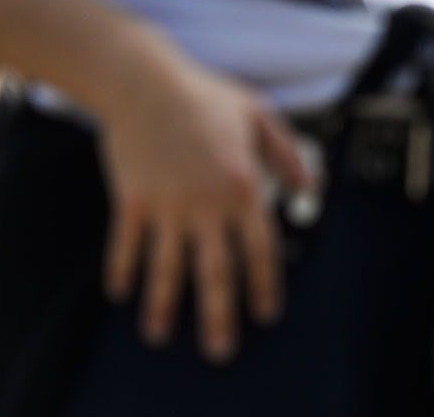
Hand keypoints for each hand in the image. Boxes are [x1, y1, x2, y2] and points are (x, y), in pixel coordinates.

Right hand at [94, 47, 315, 362]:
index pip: (259, 248)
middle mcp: (205, 204)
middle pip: (215, 272)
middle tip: (222, 350)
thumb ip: (288, 155)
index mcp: (242, 186)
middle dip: (219, 315)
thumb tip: (309, 189)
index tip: (267, 314)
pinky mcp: (131, 201)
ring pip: (166, 268)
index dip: (264, 285)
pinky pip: (125, 245)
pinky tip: (123, 294)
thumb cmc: (206, 96)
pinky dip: (124, 271)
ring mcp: (165, 205)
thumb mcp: (261, 116)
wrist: (145, 82)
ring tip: (161, 337)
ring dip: (164, 305)